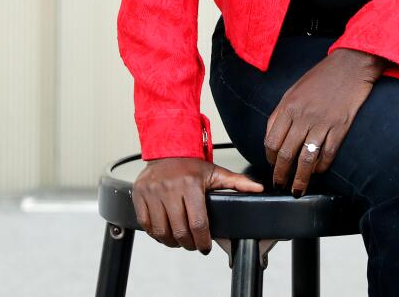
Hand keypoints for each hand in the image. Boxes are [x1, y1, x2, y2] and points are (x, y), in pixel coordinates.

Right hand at [131, 156, 262, 253]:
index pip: (198, 224)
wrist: (166, 150)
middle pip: (180, 231)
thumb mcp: (215, 172)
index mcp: (191, 184)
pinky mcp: (139, 195)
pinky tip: (165, 232)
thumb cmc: (191, 165)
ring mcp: (152, 192)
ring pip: (161, 231)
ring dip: (172, 242)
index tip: (205, 247)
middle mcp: (170, 188)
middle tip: (194, 245)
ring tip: (180, 240)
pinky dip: (155, 234)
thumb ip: (237, 183)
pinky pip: (146, 224)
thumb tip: (259, 190)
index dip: (203, 241)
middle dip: (189, 244)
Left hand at [265, 48, 384, 194]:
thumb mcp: (294, 90)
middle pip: (286, 154)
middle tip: (280, 185)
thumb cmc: (321, 77)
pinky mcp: (340, 127)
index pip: (271, 141)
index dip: (269, 159)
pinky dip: (322, 167)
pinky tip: (318, 171)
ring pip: (306, 159)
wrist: (350, 65)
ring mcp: (322, 123)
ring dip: (300, 179)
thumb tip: (272, 135)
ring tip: (297, 189)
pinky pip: (327, 154)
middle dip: (281, 174)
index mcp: (288, 106)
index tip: (272, 166)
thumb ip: (281, 112)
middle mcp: (303, 116)